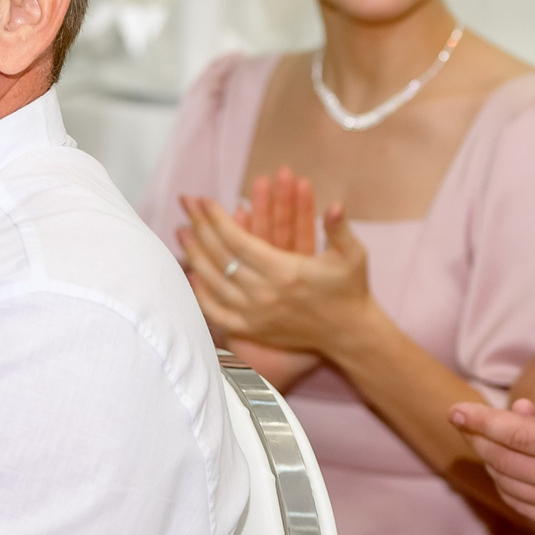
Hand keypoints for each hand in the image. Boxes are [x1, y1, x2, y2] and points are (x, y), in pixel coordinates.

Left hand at [178, 172, 376, 359]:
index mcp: (286, 271)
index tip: (204, 201)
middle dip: (200, 227)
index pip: (238, 240)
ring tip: (181, 232)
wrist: (348, 333)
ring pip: (213, 282)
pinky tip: (192, 274)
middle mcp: (265, 294)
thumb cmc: (350, 289)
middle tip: (186, 205)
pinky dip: (201, 293)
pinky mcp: (253, 329)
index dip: (217, 219)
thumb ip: (339, 229)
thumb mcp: (352, 255)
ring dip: (194, 254)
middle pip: (220, 257)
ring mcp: (256, 314)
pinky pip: (216, 312)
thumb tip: (336, 205)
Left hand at [448, 335, 534, 534]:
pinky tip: (505, 474)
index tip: (455, 409)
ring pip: (510, 486)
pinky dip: (509, 488)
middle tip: (461, 421)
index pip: (517, 435)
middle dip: (479, 439)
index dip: (482, 421)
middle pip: (504, 462)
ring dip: (492, 463)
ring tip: (480, 442)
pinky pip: (526, 507)